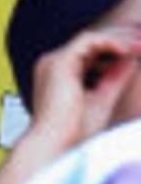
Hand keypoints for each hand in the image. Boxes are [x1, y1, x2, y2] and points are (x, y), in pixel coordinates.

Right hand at [27, 22, 140, 149]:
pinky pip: (88, 40)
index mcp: (58, 76)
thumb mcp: (102, 100)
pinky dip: (110, 42)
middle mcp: (52, 66)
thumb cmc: (73, 132)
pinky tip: (128, 50)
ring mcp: (53, 62)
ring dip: (118, 39)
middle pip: (90, 43)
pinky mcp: (59, 61)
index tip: (139, 52)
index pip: (89, 55)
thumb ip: (115, 79)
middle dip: (120, 40)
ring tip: (140, 45)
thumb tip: (131, 60)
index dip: (115, 51)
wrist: (54, 144)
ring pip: (90, 39)